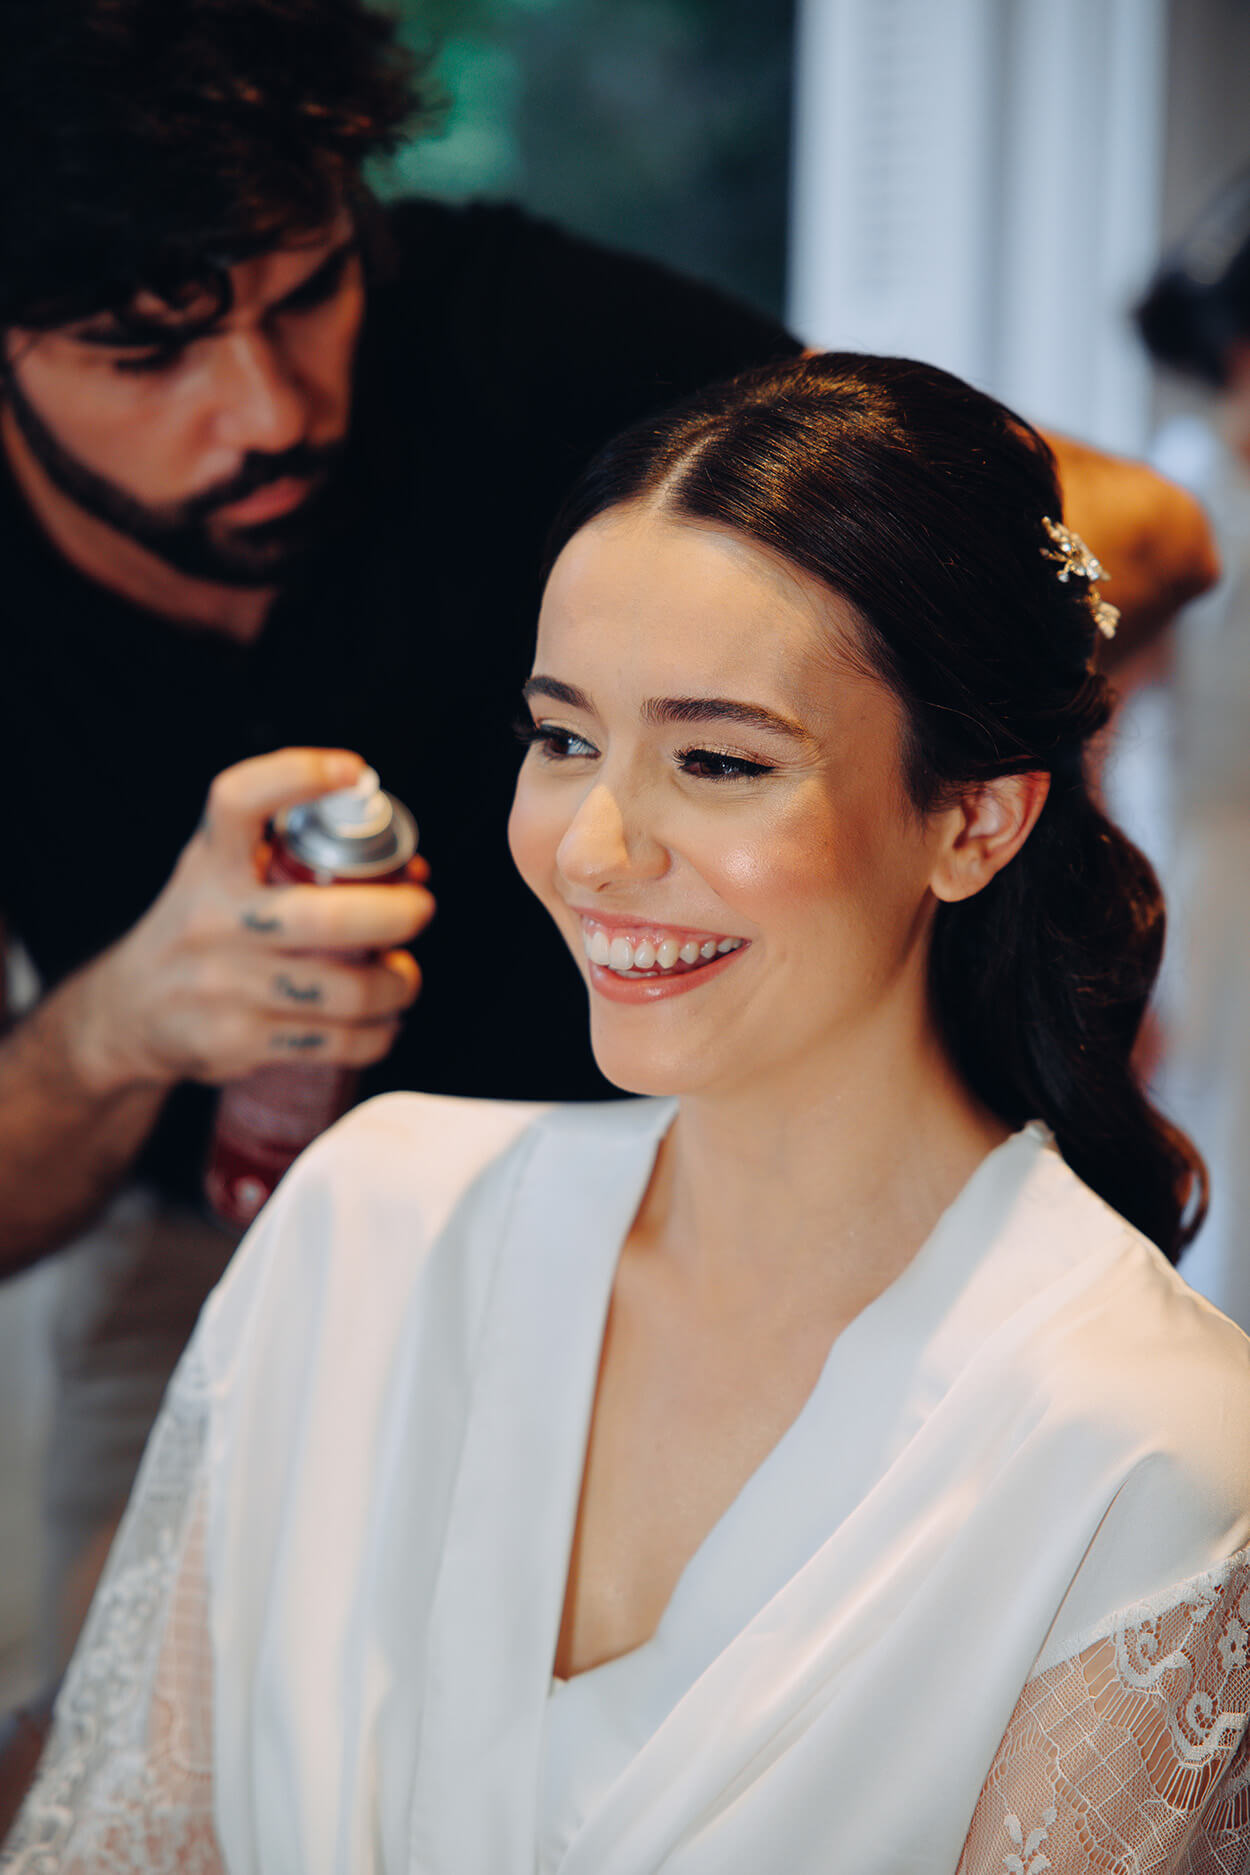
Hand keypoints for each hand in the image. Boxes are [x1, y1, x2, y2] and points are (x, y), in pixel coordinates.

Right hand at [69, 749, 433, 1092]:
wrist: (131, 1012)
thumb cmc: (201, 929)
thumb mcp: (222, 874)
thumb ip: (295, 857)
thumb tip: (408, 871)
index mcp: (211, 865)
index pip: (239, 802)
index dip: (297, 775)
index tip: (353, 773)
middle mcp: (211, 921)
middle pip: (326, 918)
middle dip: (396, 916)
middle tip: (419, 911)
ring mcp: (223, 986)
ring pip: (345, 991)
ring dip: (397, 985)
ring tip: (402, 978)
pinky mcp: (236, 1042)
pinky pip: (335, 1042)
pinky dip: (377, 1036)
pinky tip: (382, 1024)